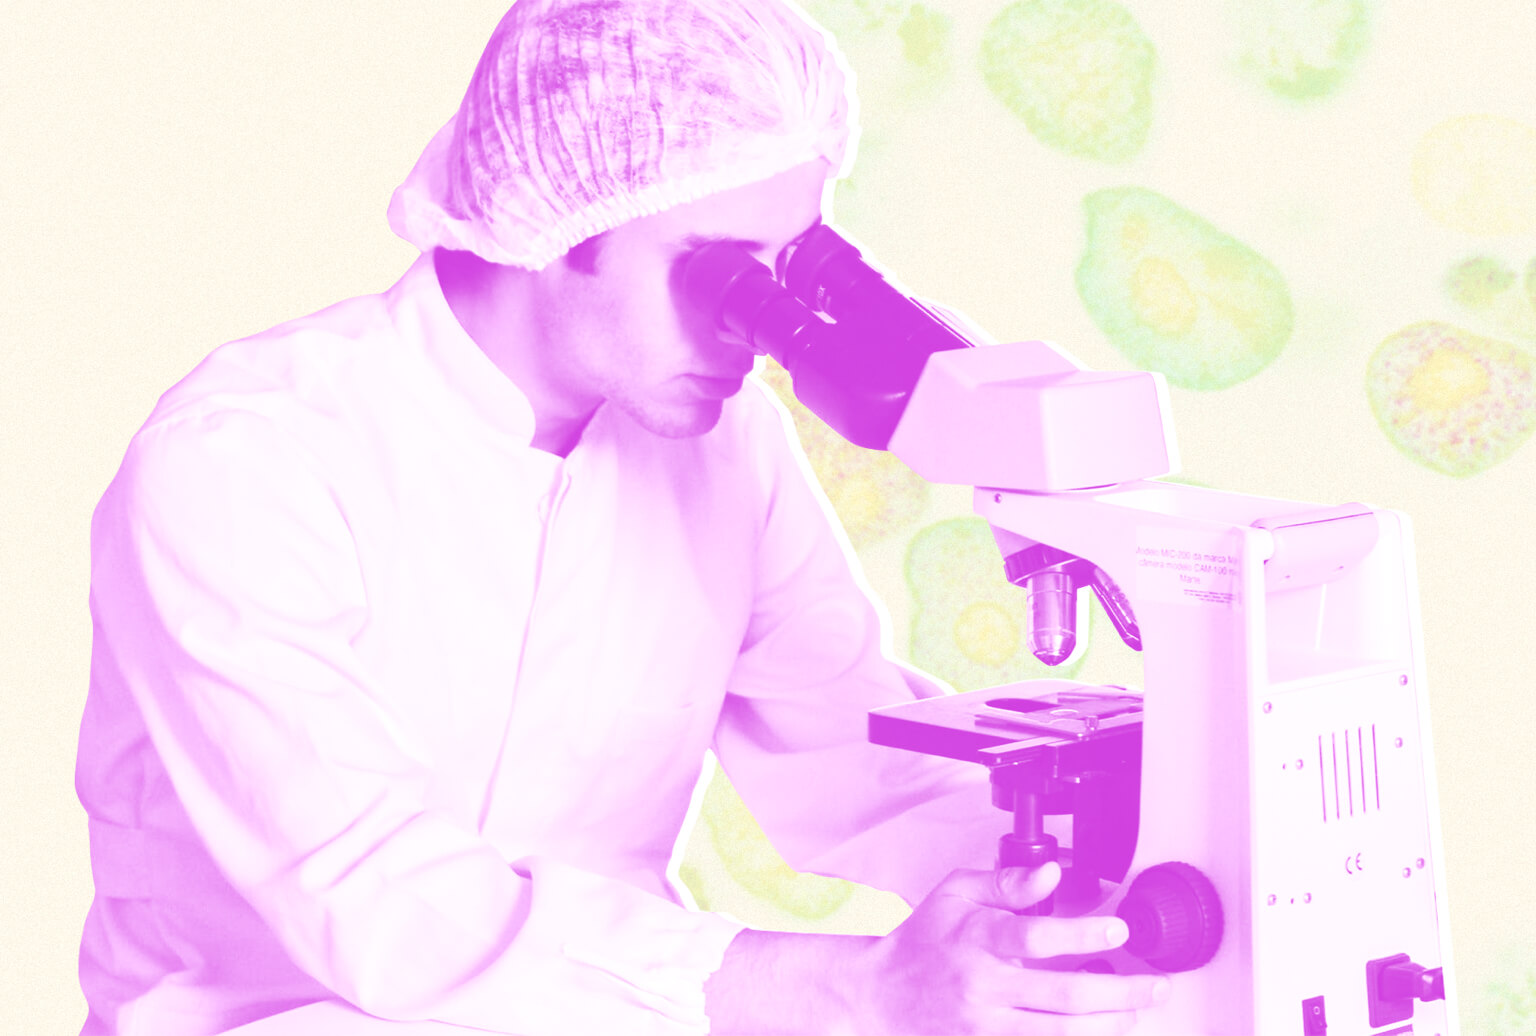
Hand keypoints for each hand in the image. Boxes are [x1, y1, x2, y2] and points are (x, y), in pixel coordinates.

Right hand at [849, 861, 1169, 1034]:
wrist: (881, 995)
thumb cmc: (921, 940)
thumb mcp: (955, 892)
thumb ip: (1006, 883)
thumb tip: (1051, 874)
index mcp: (976, 939)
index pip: (1035, 937)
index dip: (1082, 933)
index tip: (1118, 927)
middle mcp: (983, 986)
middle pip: (1063, 997)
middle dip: (1121, 994)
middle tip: (1156, 986)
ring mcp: (986, 1024)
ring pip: (1059, 1033)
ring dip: (1108, 1026)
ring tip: (1137, 1013)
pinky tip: (1100, 1033)